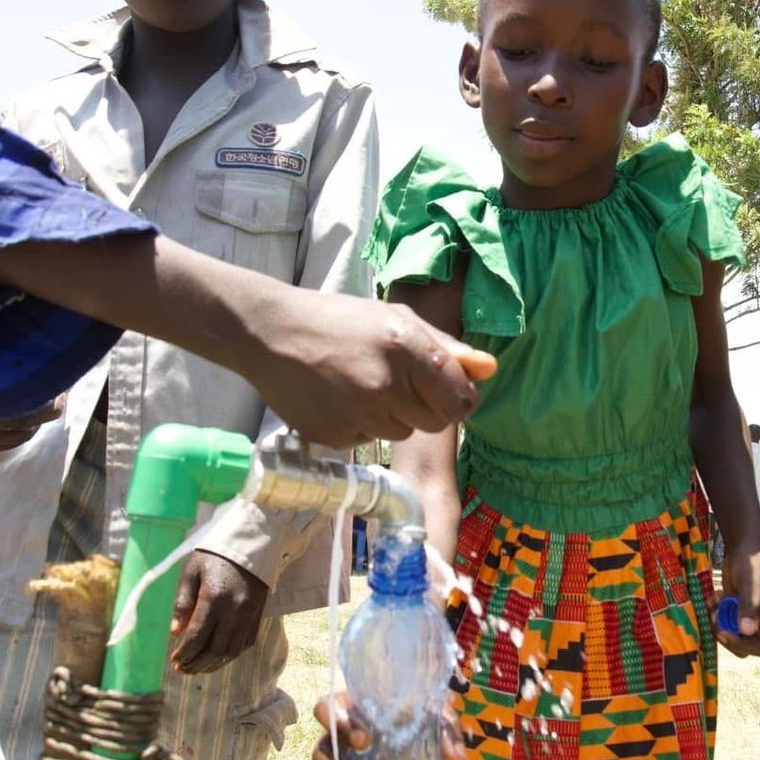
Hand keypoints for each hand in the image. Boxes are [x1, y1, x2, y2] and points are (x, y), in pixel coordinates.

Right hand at [0, 366, 61, 452]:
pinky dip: (27, 430)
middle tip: (60, 396)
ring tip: (46, 404)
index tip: (57, 387)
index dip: (41, 397)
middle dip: (47, 410)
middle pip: (24, 422)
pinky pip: (15, 442)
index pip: (15, 404)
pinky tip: (31, 417)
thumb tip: (30, 350)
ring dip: (38, 421)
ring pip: (23, 434)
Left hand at [170, 551, 269, 674]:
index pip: (198, 636)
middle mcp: (234, 610)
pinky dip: (229, 656)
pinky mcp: (258, 617)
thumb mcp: (192, 572)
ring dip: (212, 664)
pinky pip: (244, 645)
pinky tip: (216, 658)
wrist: (250, 547)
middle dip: (196, 664)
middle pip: (215, 650)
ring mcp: (249, 615)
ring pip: (231, 652)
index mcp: (214, 597)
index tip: (173, 660)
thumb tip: (176, 632)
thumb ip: (183, 602)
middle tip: (182, 669)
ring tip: (197, 668)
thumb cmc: (215, 557)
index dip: (184, 653)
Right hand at [251, 291, 496, 447]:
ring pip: (401, 433)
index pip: (461, 401)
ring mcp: (359, 416)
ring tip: (361, 384)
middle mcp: (387, 387)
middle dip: (424, 405)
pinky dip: (360, 424)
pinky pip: (367, 440)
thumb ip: (446, 347)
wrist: (269, 334)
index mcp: (407, 349)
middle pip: (435, 422)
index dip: (458, 398)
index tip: (446, 390)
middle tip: (396, 380)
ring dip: (391, 415)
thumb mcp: (396, 319)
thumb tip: (490, 369)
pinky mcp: (335, 437)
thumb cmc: (337, 320)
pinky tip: (338, 397)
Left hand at [717, 548, 759, 657]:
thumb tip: (747, 631)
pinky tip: (714, 598)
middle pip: (744, 646)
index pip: (759, 647)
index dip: (741, 644)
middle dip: (726, 635)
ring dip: (718, 623)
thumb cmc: (752, 564)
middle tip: (715, 618)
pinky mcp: (734, 611)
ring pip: (731, 634)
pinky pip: (723, 622)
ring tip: (714, 604)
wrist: (744, 549)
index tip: (723, 631)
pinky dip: (715, 613)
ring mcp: (746, 617)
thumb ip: (748, 607)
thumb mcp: (750, 584)